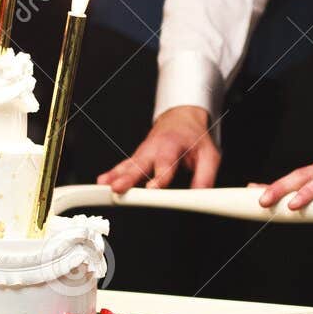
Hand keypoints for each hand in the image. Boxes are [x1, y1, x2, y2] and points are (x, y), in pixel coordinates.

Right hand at [98, 105, 220, 194]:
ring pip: (128, 165)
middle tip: (118, 188)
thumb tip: (200, 196)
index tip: (152, 189)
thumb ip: (205, 176)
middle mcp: (155, 148)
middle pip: (140, 165)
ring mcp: (144, 152)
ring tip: (106, 187)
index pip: (166, 164)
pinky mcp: (137, 157)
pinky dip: (112, 173)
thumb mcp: (209, 154)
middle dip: (128, 177)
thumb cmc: (194, 137)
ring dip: (116, 176)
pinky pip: (124, 166)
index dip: (159, 177)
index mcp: (173, 145)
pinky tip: (103, 181)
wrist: (181, 118)